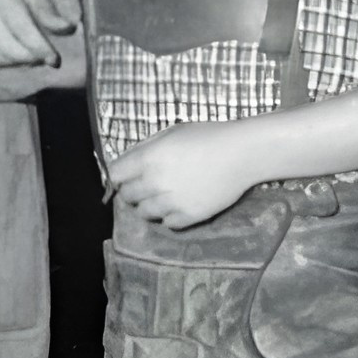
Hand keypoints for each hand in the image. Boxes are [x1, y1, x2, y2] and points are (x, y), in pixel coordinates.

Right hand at [0, 0, 75, 68]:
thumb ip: (48, 11)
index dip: (41, 49)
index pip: (23, 31)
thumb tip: (68, 29)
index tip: (54, 59)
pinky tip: (7, 54)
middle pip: (8, 48)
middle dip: (29, 58)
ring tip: (26, 55)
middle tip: (41, 58)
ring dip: (14, 62)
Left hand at [107, 122, 262, 229]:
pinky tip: (178, 206)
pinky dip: (169, 217)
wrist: (242, 153)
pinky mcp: (189, 216)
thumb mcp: (171, 133)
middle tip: (145, 187)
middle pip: (127, 196)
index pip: (114, 175)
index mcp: (147, 159)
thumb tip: (128, 162)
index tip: (127, 176)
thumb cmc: (207, 136)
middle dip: (132, 191)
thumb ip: (146, 148)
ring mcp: (171, 202)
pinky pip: (167, 223)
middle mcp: (154, 182)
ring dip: (149, 206)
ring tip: (162, 197)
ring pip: (144, 213)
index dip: (120, 175)